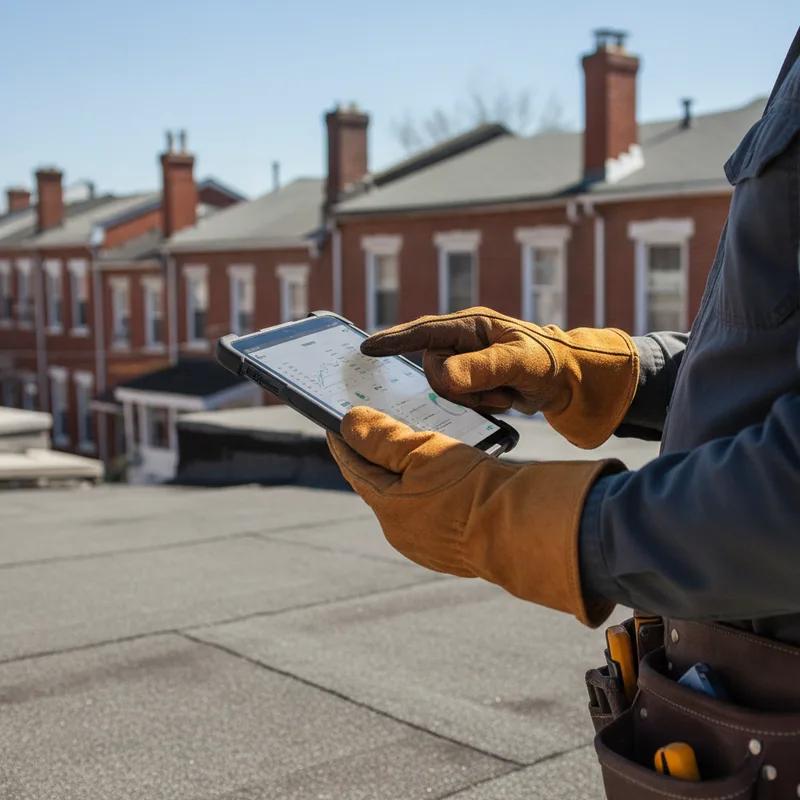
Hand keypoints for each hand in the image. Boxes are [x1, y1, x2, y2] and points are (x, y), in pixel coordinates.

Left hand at [328, 406, 622, 626]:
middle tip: (377, 426)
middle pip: (383, 484)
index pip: (355, 467)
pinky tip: (448, 472)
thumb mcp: (422, 452)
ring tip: (415, 444)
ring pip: (412, 498)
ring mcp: (432, 544)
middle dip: (378, 456)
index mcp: (388, 510)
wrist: (525, 528)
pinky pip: (438, 510)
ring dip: (410, 472)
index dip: (344, 441)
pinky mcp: (460, 546)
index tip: (336, 420)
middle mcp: (404, 532)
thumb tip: (348, 423)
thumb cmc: (471, 489)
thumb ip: (382, 438)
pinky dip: (435, 488)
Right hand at [361, 307, 638, 448]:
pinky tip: (505, 399)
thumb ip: (481, 367)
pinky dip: (481, 405)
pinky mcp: (472, 383)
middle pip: (432, 370)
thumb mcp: (519, 363)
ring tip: (506, 393)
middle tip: (497, 389)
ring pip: (443, 390)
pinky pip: (458, 401)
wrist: (572, 383)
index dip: (394, 340)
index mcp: (471, 326)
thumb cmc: (548, 362)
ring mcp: (466, 363)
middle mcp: (463, 341)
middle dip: (461, 387)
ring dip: (475, 398)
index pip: (424, 332)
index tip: (366, 349)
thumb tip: (441, 376)